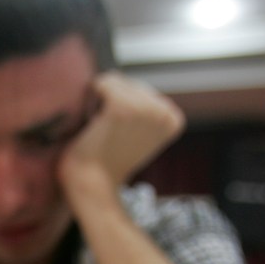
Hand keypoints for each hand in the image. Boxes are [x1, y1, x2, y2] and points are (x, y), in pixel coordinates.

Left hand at [58, 72, 184, 195]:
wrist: (93, 186)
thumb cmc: (106, 161)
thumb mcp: (136, 132)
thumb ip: (141, 108)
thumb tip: (119, 77)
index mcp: (174, 118)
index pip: (140, 89)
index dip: (121, 108)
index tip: (121, 135)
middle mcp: (166, 111)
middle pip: (128, 81)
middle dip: (110, 103)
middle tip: (108, 135)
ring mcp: (145, 109)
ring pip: (114, 80)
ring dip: (99, 102)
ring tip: (101, 130)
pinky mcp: (122, 108)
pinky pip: (101, 83)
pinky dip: (90, 100)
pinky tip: (94, 124)